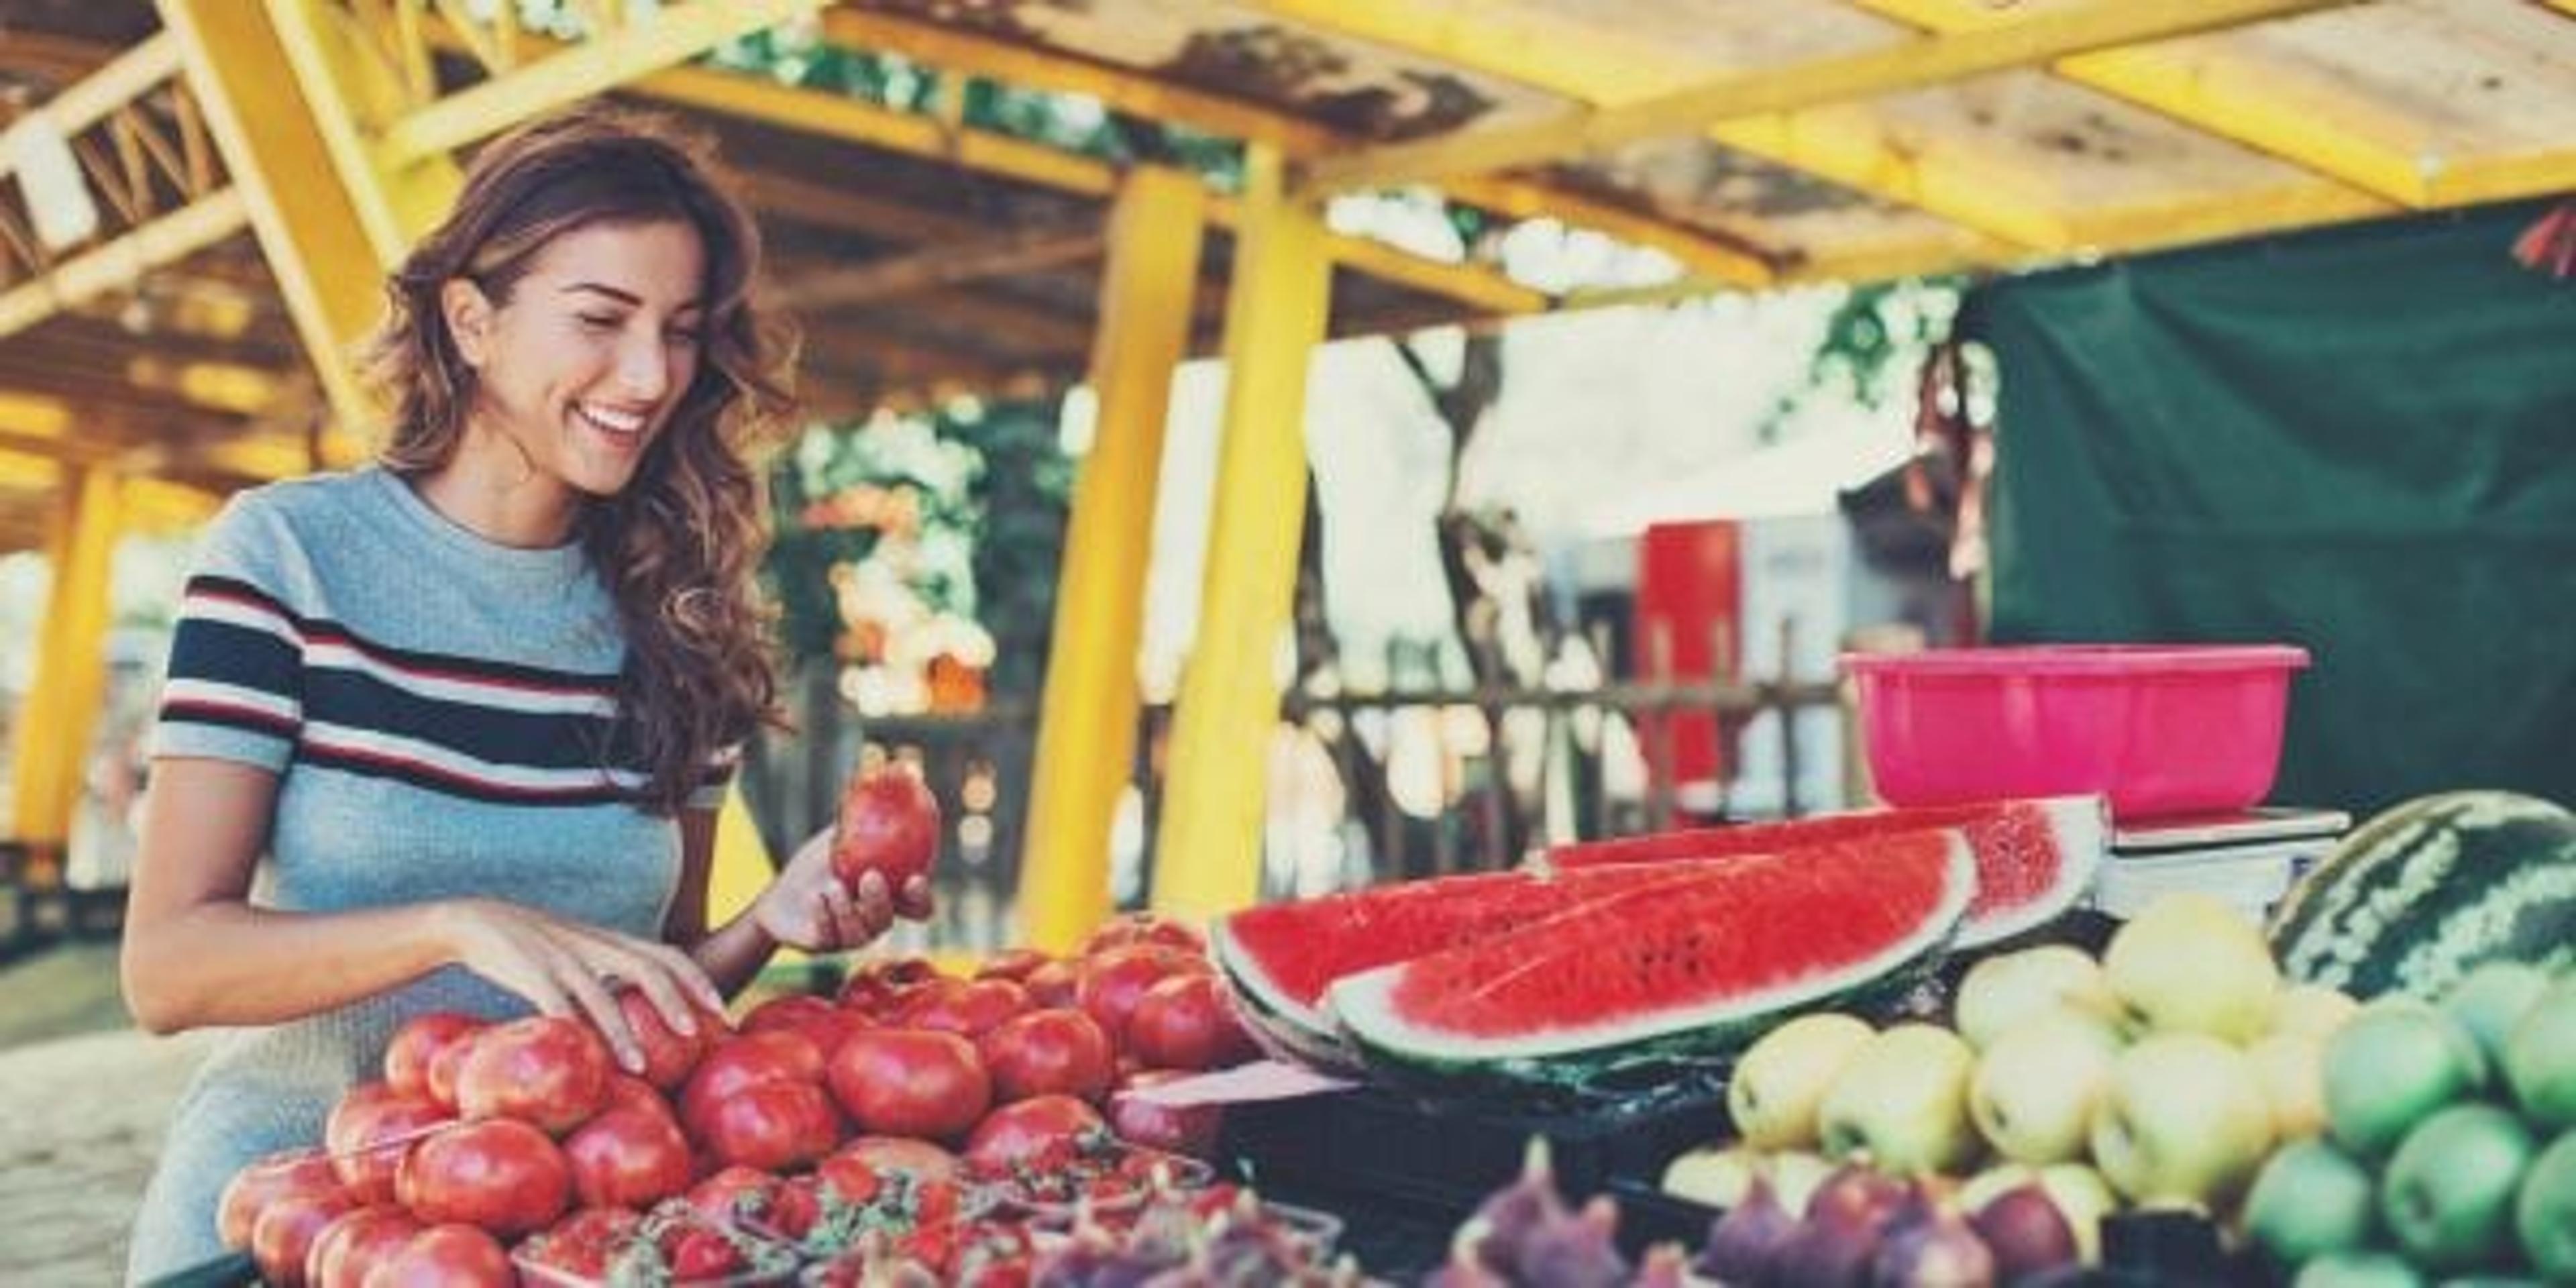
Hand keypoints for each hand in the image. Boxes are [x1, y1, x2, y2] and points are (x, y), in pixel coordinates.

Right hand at [432, 897, 724, 1074]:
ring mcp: (562, 958)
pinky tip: (580, 1054)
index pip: (668, 954)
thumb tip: (643, 1014)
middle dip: (675, 1001)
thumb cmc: (536, 947)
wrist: (475, 922)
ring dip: (623, 1032)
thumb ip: (612, 973)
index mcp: (611, 941)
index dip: (697, 980)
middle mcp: (594, 945)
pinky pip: (554, 1004)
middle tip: (696, 1034)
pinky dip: (570, 1030)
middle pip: (647, 968)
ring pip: (601, 994)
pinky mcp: (528, 973)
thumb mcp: (582, 953)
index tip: (721, 1010)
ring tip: (641, 1067)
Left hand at [754, 826, 933, 953]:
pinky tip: (814, 898)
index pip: (917, 907)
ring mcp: (849, 937)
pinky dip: (823, 915)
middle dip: (881, 901)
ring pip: (861, 933)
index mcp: (887, 899)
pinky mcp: (824, 945)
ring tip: (832, 886)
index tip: (915, 878)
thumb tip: (899, 774)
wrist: (779, 896)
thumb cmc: (816, 866)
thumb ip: (866, 818)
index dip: (921, 898)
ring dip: (848, 909)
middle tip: (870, 877)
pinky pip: (829, 936)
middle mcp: (872, 921)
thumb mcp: (839, 838)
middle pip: (888, 921)